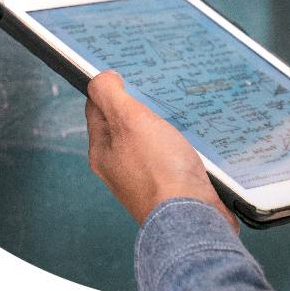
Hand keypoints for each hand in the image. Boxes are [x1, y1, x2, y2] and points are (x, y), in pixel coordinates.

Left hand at [85, 70, 239, 231]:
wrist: (192, 216)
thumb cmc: (158, 170)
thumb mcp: (128, 120)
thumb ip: (110, 94)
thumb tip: (102, 78)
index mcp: (102, 150)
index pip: (97, 107)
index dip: (110, 87)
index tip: (128, 73)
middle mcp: (119, 164)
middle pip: (124, 121)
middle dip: (139, 102)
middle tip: (155, 86)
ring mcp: (145, 174)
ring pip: (150, 135)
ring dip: (162, 120)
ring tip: (175, 106)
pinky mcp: (170, 181)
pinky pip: (171, 150)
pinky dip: (179, 137)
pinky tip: (191, 131)